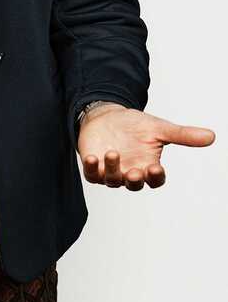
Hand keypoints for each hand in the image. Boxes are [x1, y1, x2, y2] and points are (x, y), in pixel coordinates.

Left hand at [77, 102, 215, 189]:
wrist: (108, 117)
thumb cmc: (134, 126)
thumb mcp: (159, 128)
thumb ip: (182, 135)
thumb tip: (211, 136)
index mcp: (148, 167)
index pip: (155, 179)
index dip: (155, 177)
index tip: (155, 168)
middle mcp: (130, 172)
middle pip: (133, 184)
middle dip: (134, 180)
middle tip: (134, 172)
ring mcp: (111, 171)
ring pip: (112, 180)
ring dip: (112, 169)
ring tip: (113, 153)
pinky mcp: (94, 167)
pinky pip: (92, 174)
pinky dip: (91, 168)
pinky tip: (92, 157)